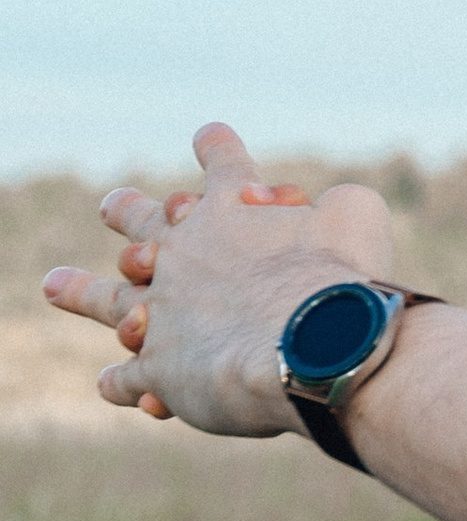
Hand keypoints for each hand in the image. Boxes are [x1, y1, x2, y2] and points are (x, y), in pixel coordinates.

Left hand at [42, 125, 398, 431]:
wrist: (314, 346)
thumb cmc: (341, 279)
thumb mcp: (357, 218)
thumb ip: (340, 207)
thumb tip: (330, 209)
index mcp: (231, 210)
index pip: (224, 165)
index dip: (219, 149)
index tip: (209, 134)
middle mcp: (182, 254)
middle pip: (143, 223)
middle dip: (128, 212)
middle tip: (112, 204)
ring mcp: (160, 311)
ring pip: (107, 299)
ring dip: (81, 291)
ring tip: (55, 284)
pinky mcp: (156, 369)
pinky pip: (127, 378)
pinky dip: (120, 382)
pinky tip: (112, 386)